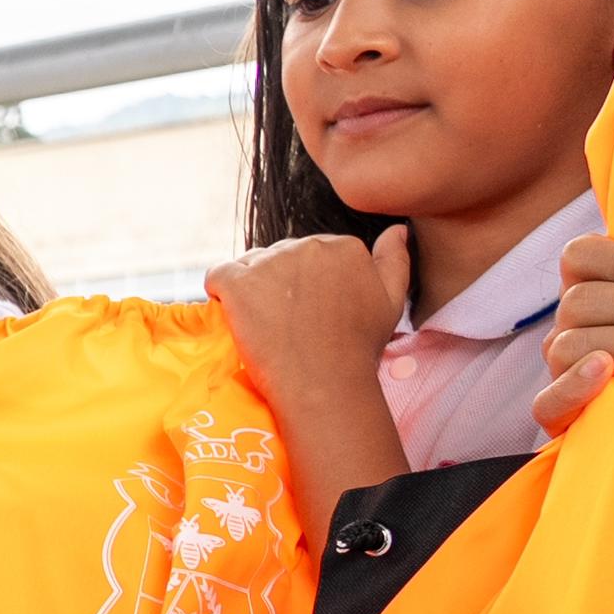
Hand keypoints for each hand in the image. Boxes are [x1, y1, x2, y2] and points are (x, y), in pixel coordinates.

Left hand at [207, 225, 409, 412]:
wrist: (324, 383)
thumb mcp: (390, 302)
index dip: (303, 283)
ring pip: (248, 264)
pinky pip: (217, 275)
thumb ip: (394, 260)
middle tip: (284, 323)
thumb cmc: (357, 349)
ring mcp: (271, 262)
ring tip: (262, 323)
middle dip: (276, 283)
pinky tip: (231, 312)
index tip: (307, 312)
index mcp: (344, 246)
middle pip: (277, 256)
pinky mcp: (239, 282)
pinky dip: (219, 291)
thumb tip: (397, 230)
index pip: (309, 253)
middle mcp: (308, 245)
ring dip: (249, 288)